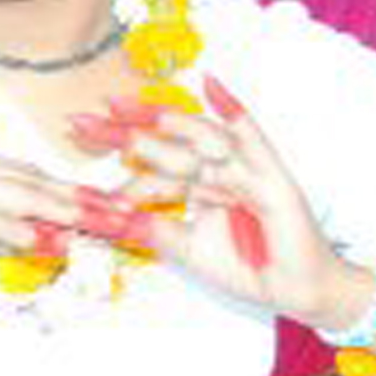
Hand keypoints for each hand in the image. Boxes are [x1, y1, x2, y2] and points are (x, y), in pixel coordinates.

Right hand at [0, 147, 94, 317]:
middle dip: (77, 199)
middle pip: (25, 179)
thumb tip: (56, 233)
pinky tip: (48, 245)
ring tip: (99, 227)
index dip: (68, 190)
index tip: (108, 207)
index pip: (23, 172)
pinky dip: (19, 233)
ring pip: (13, 194)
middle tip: (120, 214)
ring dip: (60, 213)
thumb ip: (6, 230)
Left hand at [92, 73, 361, 323]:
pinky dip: (234, 110)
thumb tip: (110, 217)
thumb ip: (154, 230)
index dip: (117, 153)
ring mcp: (246, 170)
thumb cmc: (249, 269)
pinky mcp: (272, 176)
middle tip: (81, 120)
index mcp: (199, 186)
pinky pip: (252, 138)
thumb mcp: (188, 250)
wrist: (296, 290)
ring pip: (199, 140)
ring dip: (163, 124)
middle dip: (124, 134)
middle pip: (167, 146)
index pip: (153, 164)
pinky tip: (210, 84)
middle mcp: (219, 171)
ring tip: (125, 110)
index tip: (79, 136)